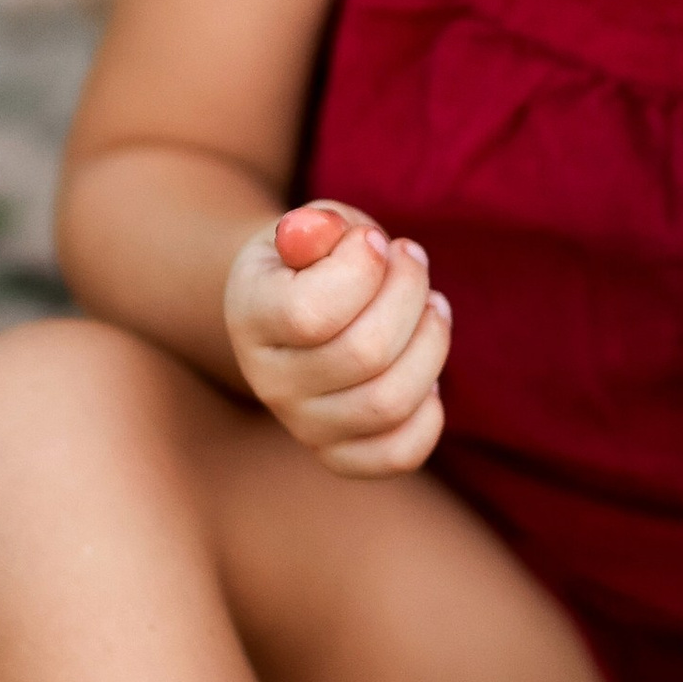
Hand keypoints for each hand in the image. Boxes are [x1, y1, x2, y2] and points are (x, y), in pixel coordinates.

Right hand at [224, 202, 450, 477]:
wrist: (292, 307)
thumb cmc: (313, 259)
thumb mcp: (310, 227)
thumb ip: (321, 227)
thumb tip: (335, 236)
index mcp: (251, 316)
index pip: (312, 314)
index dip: (364, 269)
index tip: (374, 240)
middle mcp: (269, 382)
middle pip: (366, 355)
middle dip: (409, 294)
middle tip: (412, 260)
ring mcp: (303, 426)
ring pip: (390, 402)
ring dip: (431, 343)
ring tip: (432, 305)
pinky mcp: (339, 454)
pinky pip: (398, 454)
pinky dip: (429, 412)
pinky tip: (423, 364)